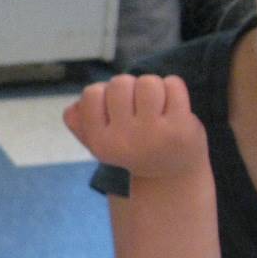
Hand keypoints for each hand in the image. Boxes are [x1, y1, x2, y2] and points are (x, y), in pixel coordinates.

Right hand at [63, 74, 207, 179]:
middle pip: (119, 83)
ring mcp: (153, 134)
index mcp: (99, 142)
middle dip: (130, 88)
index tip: (115, 110)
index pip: (92, 93)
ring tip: (156, 105)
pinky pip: (173, 84)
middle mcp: (123, 140)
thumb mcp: (100, 142)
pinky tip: (173, 106)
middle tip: (138, 107)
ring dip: (153, 87)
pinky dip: (174, 88)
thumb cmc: (132, 148)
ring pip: (147, 82)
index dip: (105, 94)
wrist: (171, 175)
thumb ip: (79, 122)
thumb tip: (76, 107)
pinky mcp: (180, 128)